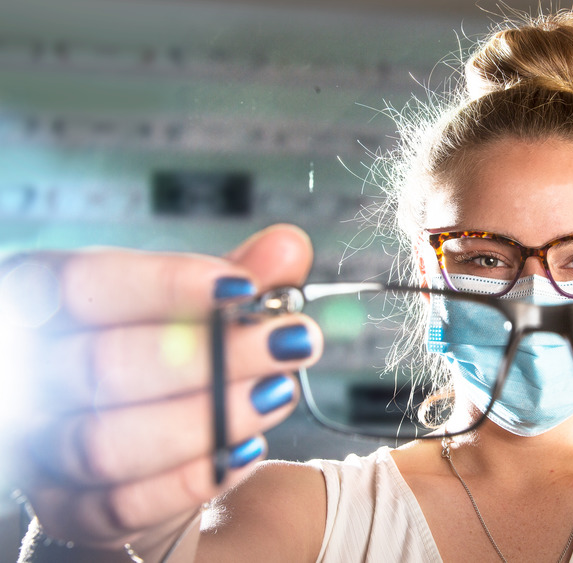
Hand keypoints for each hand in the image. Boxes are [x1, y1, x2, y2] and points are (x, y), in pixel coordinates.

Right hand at [0, 224, 322, 554]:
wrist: (137, 452)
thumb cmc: (158, 359)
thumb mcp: (195, 307)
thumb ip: (239, 275)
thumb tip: (287, 247)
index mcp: (40, 300)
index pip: (85, 283)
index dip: (165, 284)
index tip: (244, 288)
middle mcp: (27, 374)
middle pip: (104, 363)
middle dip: (211, 353)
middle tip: (289, 341)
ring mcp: (38, 448)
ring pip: (109, 441)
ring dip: (210, 417)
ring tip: (277, 392)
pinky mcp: (69, 510)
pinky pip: (126, 503)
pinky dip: (193, 477)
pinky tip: (247, 448)